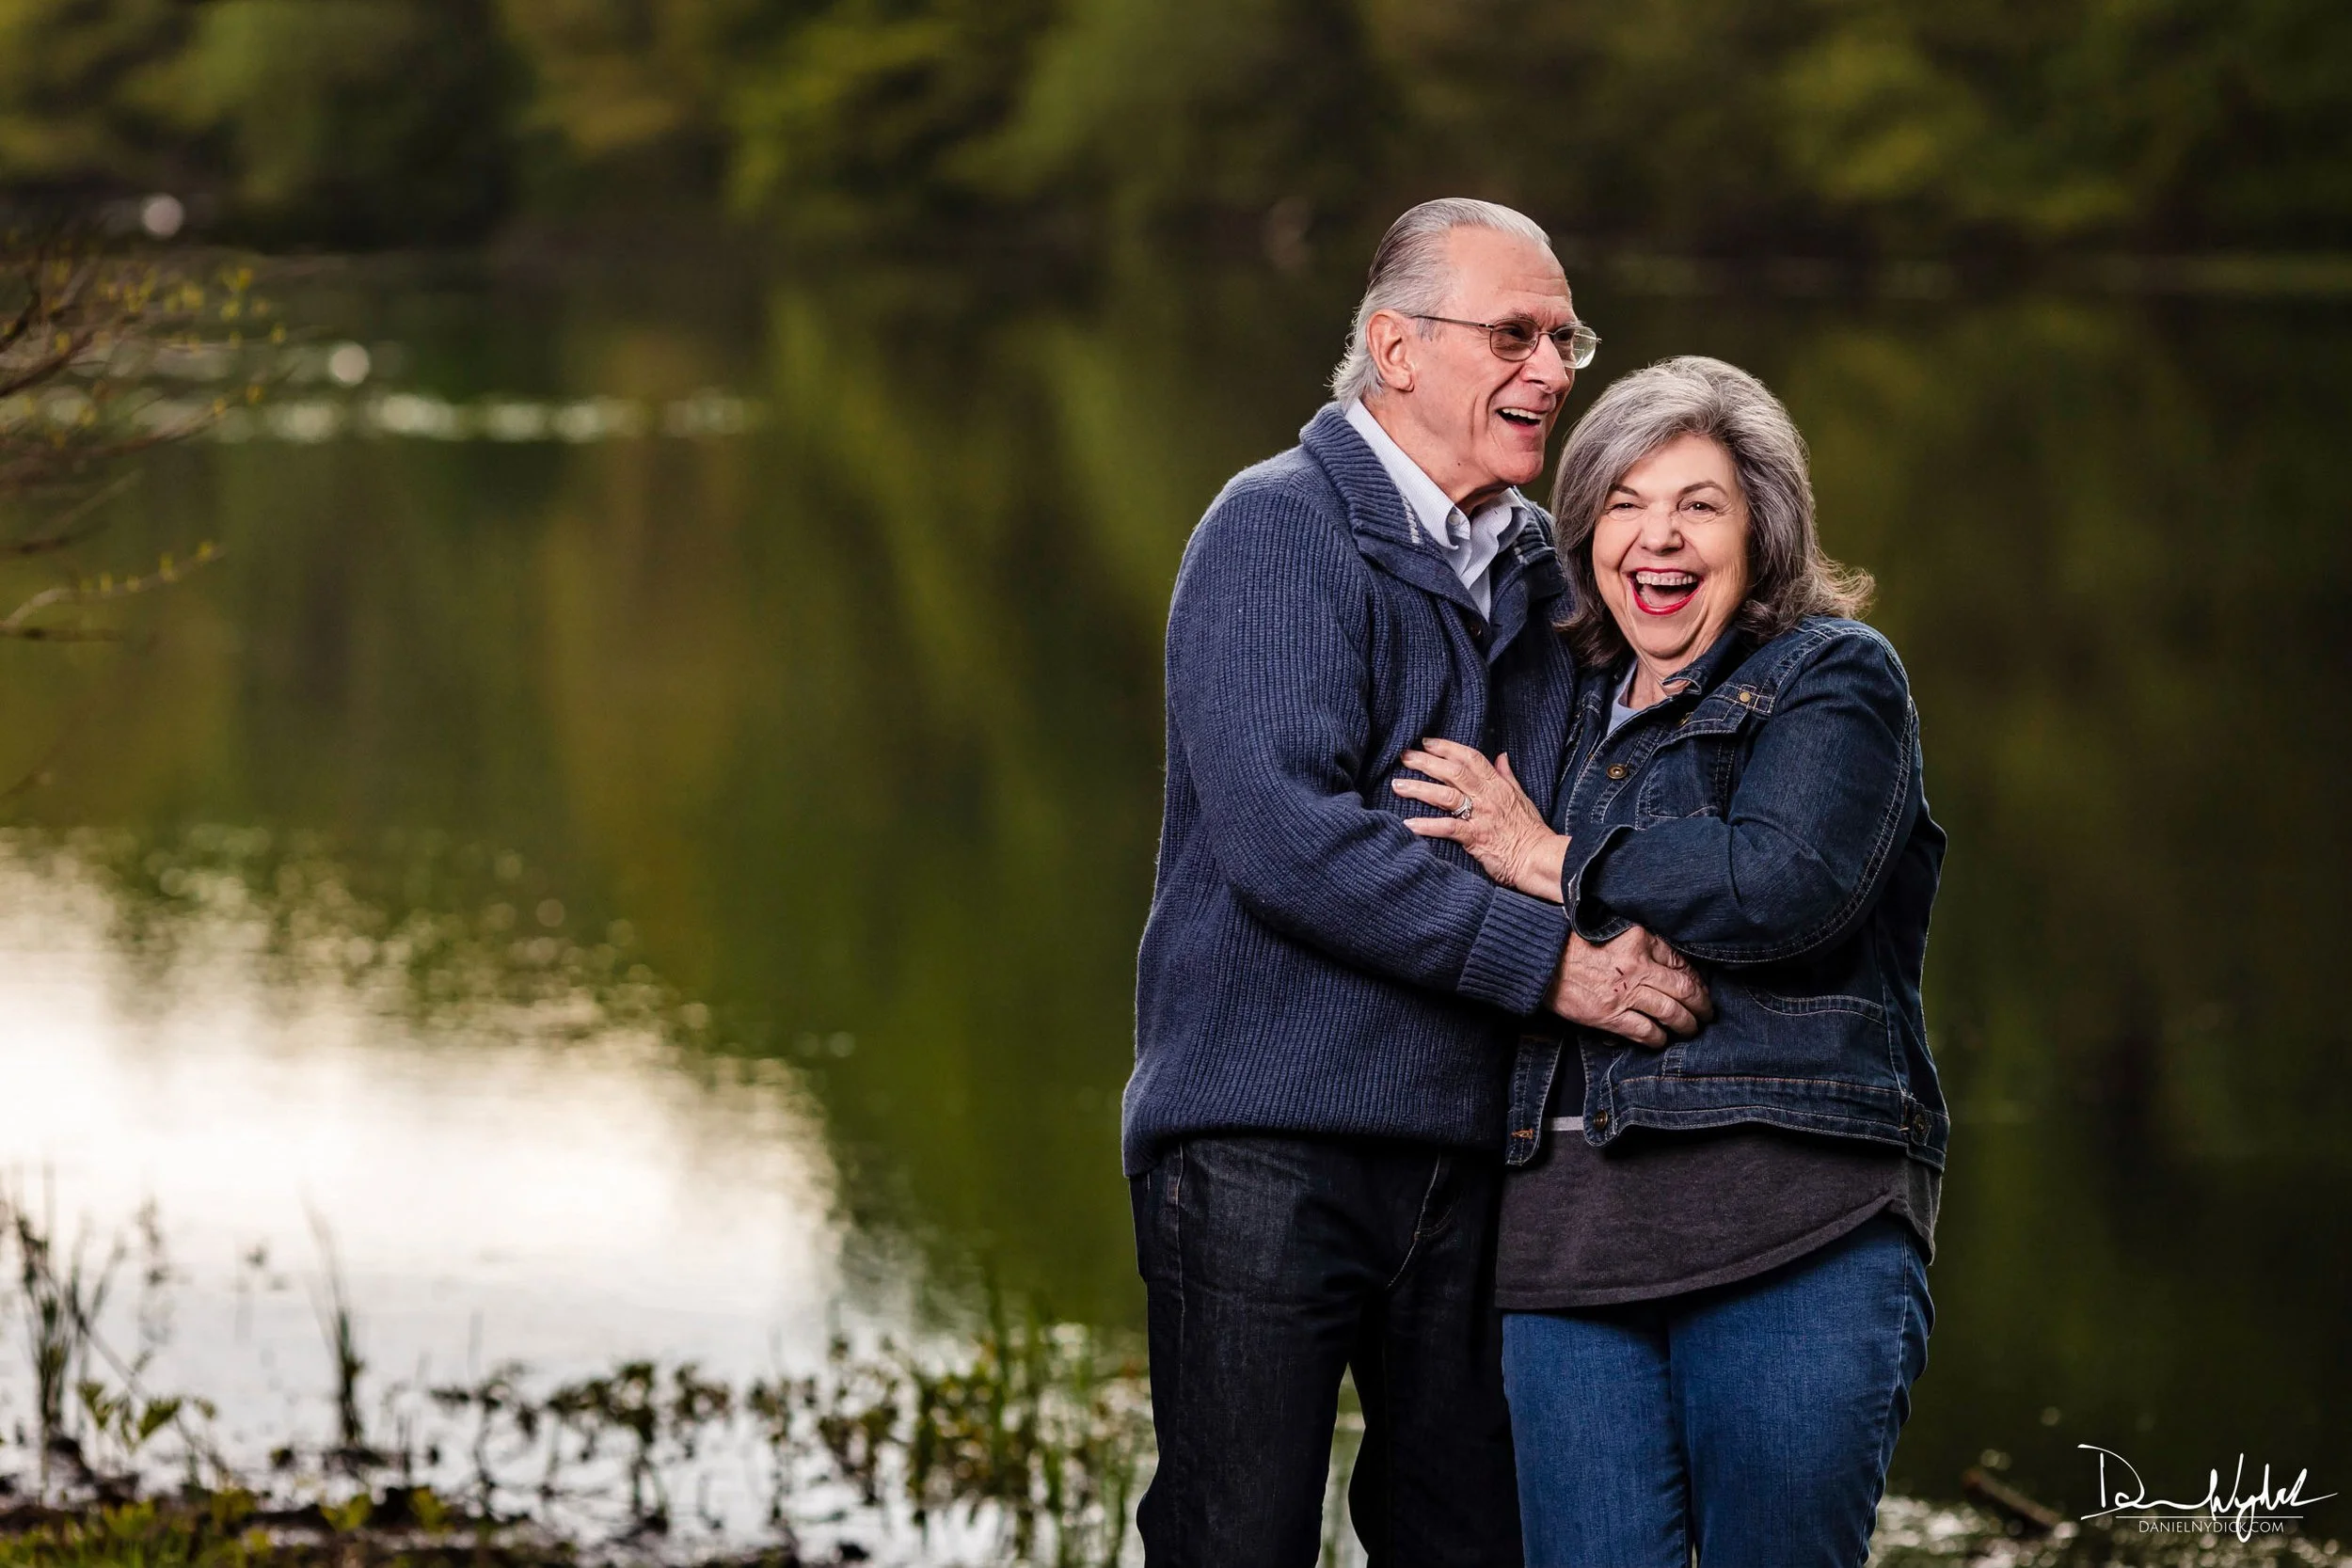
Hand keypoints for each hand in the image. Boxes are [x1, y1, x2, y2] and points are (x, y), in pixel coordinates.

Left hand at [1394, 739, 1569, 901]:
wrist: (1539, 858)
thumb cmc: (1531, 831)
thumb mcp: (1522, 797)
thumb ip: (1507, 776)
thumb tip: (1501, 755)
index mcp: (1498, 785)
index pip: (1470, 758)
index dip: (1447, 747)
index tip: (1426, 742)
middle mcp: (1487, 796)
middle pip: (1452, 772)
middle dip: (1425, 762)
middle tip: (1403, 756)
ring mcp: (1480, 816)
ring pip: (1444, 796)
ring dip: (1418, 789)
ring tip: (1397, 786)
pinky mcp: (1475, 838)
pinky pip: (1447, 828)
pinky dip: (1427, 826)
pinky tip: (1408, 824)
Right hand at [1546, 926, 1712, 1047]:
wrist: (1542, 961)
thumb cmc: (1574, 944)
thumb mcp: (1614, 931)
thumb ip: (1642, 943)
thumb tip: (1671, 962)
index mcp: (1638, 940)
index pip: (1680, 961)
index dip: (1696, 978)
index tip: (1699, 988)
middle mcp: (1636, 966)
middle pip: (1684, 989)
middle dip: (1701, 1005)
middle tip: (1706, 1013)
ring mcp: (1623, 993)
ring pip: (1670, 1013)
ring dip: (1686, 1024)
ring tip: (1691, 1028)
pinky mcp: (1609, 1015)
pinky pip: (1645, 1031)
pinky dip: (1658, 1038)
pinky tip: (1661, 1039)